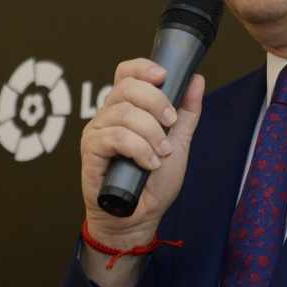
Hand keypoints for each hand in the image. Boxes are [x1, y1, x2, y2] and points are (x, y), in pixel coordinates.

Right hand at [79, 59, 204, 254]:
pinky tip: (148, 163)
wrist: (140, 218)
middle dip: (156, 102)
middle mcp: (109, 115)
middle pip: (127, 87)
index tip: (163, 76)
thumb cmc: (154, 182)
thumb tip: (196, 79)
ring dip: (151, 133)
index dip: (143, 68)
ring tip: (160, 153)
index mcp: (127, 108)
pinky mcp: (90, 150)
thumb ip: (186, 111)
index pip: (126, 73)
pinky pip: (115, 136)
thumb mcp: (178, 142)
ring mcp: (97, 131)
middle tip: (170, 124)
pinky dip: (138, 148)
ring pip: (124, 112)